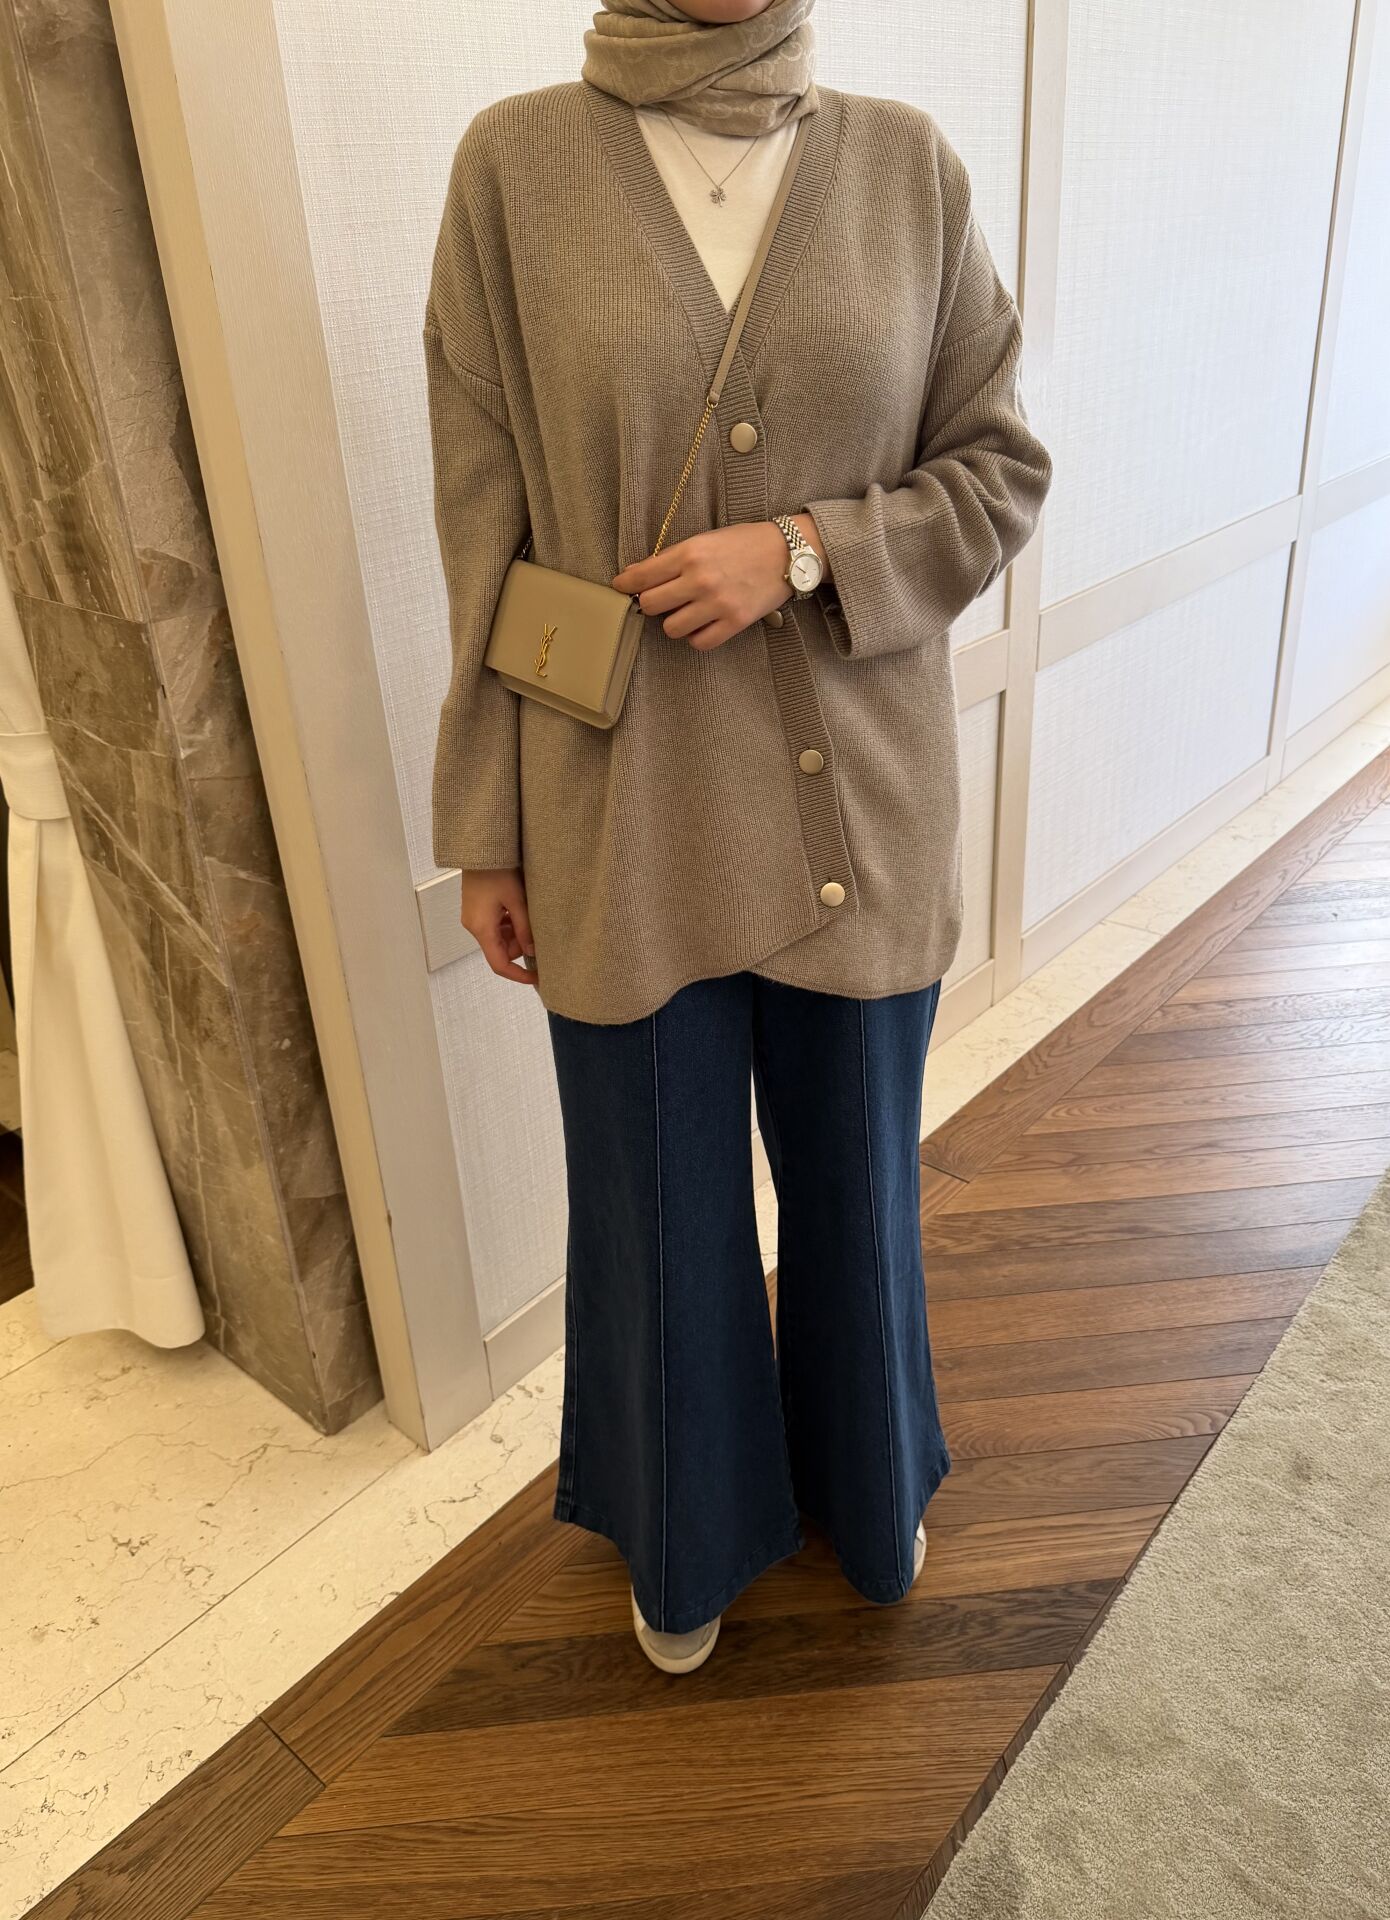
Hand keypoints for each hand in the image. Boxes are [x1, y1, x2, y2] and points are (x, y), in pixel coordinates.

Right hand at [460, 867, 535, 986]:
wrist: (481, 849)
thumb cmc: (497, 871)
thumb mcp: (517, 901)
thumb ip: (525, 929)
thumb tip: (532, 951)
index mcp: (482, 928)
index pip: (499, 964)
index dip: (518, 975)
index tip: (536, 978)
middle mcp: (474, 927)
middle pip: (500, 950)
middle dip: (519, 945)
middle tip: (535, 927)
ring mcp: (473, 918)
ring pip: (499, 938)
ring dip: (514, 932)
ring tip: (524, 910)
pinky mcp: (476, 910)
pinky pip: (494, 926)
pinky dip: (508, 923)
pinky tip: (516, 906)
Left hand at [612, 514, 828, 651]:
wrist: (787, 552)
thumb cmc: (744, 543)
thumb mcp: (705, 540)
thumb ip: (671, 558)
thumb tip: (634, 575)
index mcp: (690, 553)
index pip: (642, 576)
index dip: (625, 584)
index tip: (620, 588)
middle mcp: (700, 579)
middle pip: (651, 606)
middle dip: (651, 604)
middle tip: (662, 600)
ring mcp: (717, 603)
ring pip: (672, 628)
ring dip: (675, 622)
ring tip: (688, 611)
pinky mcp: (734, 622)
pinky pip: (699, 642)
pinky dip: (696, 636)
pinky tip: (703, 624)